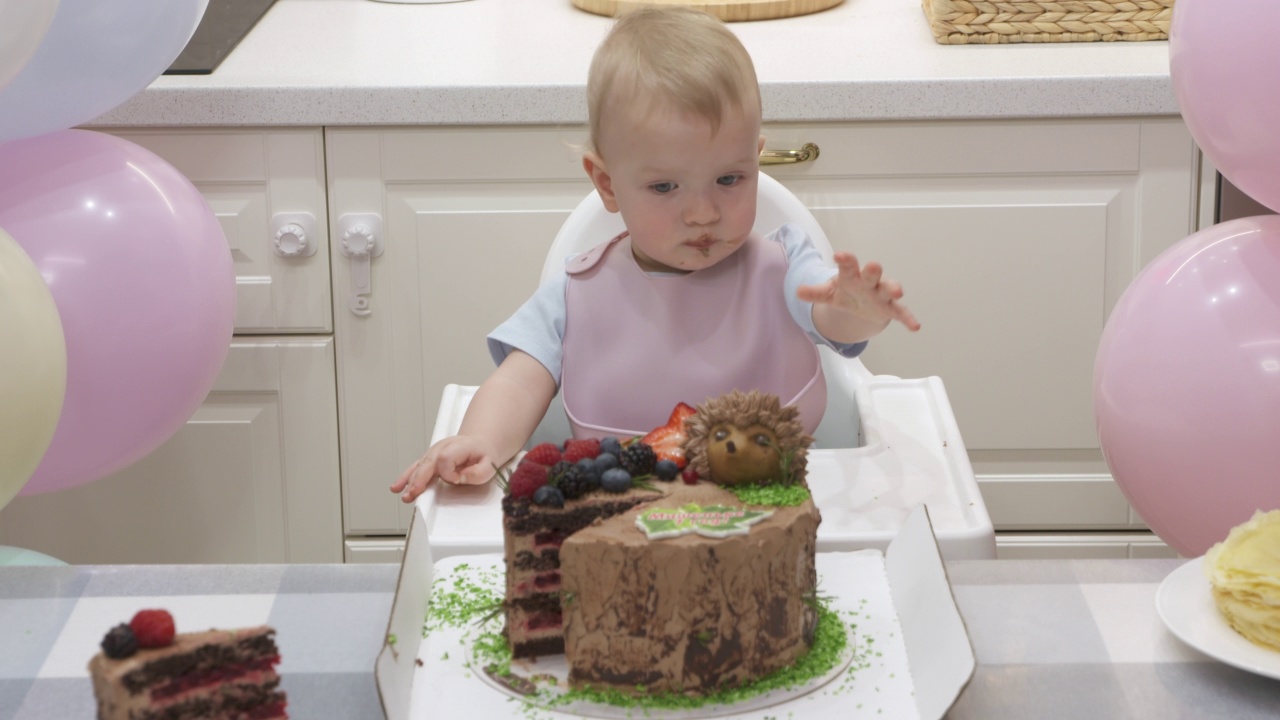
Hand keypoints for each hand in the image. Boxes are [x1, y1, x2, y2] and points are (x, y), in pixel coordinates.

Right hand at [390, 435, 499, 503]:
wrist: (480, 445)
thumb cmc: (483, 455)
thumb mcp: (489, 465)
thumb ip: (478, 473)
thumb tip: (461, 478)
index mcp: (458, 446)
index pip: (445, 458)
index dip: (448, 473)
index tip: (456, 480)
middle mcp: (443, 447)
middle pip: (427, 461)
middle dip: (419, 479)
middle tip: (414, 493)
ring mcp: (434, 452)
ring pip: (419, 465)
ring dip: (411, 480)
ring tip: (406, 494)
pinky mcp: (429, 459)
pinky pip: (415, 467)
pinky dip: (406, 477)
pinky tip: (398, 487)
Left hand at [797, 251, 920, 332]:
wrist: (862, 305)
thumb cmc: (846, 293)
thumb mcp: (829, 294)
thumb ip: (816, 293)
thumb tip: (797, 291)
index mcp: (852, 277)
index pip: (848, 266)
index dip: (845, 260)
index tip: (839, 255)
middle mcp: (869, 283)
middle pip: (872, 275)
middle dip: (873, 271)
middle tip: (873, 265)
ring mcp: (881, 295)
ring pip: (888, 289)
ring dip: (893, 289)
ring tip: (898, 291)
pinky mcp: (891, 309)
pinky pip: (901, 313)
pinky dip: (908, 318)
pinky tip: (915, 326)